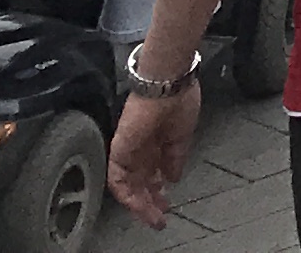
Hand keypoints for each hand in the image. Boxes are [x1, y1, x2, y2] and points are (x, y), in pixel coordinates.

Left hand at [106, 71, 201, 224]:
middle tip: (159, 216)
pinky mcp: (119, 150)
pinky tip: (138, 204)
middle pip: (141, 183)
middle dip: (150, 202)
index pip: (154, 174)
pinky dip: (126, 194)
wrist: (167, 84)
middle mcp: (141, 148)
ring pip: (128, 185)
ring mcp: (129, 150)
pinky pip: (117, 179)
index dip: (159, 191)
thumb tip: (173, 177)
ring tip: (151, 217)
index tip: (167, 204)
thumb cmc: (179, 99)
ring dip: (139, 203)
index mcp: (158, 142)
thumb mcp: (183, 136)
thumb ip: (175, 158)